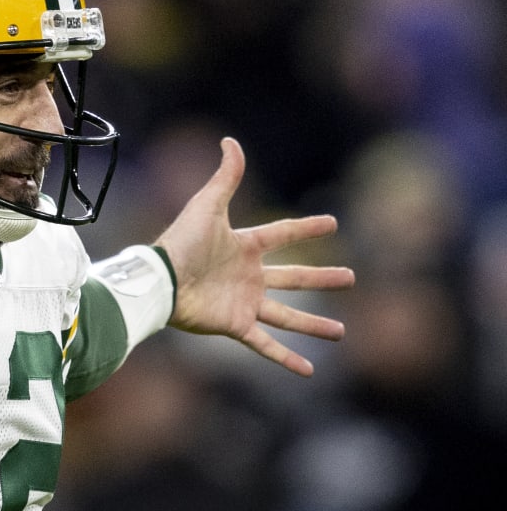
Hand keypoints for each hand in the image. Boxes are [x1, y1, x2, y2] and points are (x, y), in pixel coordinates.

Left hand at [156, 137, 353, 376]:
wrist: (160, 280)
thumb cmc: (181, 242)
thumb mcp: (207, 205)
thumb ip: (225, 176)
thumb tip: (231, 140)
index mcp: (244, 245)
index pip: (282, 233)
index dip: (306, 228)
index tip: (333, 223)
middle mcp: (248, 275)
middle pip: (294, 277)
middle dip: (322, 277)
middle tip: (351, 277)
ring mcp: (244, 302)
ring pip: (288, 315)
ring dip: (314, 325)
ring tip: (341, 333)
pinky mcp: (235, 325)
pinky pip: (266, 344)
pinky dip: (286, 359)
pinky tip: (309, 370)